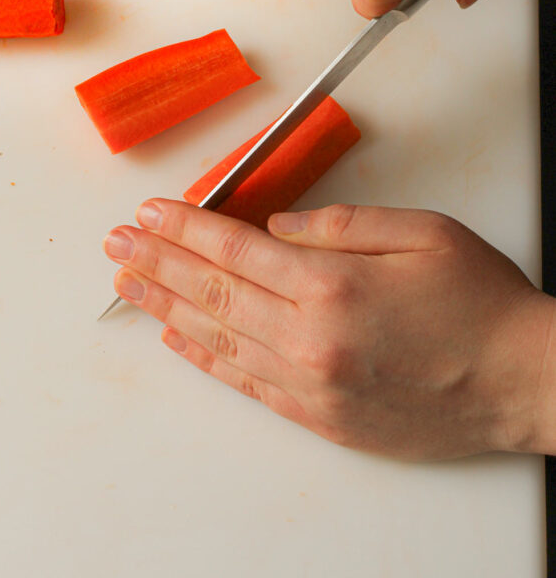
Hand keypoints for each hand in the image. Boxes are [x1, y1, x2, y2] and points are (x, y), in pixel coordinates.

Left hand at [104, 199, 555, 459]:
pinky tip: (177, 337)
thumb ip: (340, 223)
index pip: (235, 248)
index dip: (186, 228)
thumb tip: (277, 226)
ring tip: (127, 285)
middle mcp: (311, 335)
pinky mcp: (321, 417)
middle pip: (214, 291)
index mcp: (333, 282)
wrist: (521, 381)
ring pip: (219, 337)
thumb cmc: (479, 302)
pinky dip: (206, 357)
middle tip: (116, 244)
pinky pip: (246, 382)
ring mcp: (311, 382)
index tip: (150, 213)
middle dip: (158, 262)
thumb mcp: (419, 232)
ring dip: (166, 307)